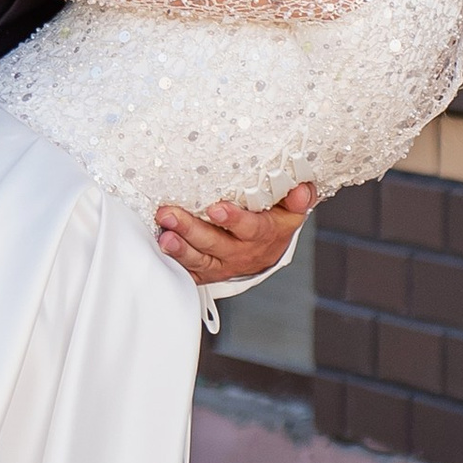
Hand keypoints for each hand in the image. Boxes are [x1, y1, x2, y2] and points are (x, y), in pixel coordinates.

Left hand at [155, 183, 312, 288]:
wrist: (269, 250)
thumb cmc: (276, 220)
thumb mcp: (293, 208)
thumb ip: (298, 198)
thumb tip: (300, 191)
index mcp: (265, 234)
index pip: (251, 228)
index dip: (234, 219)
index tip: (215, 208)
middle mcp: (243, 252)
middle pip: (216, 244)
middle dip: (191, 230)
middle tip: (170, 215)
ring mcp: (224, 264)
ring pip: (201, 260)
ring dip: (180, 249)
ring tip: (163, 236)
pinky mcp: (209, 271)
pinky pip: (192, 271)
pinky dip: (176, 262)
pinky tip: (162, 249)